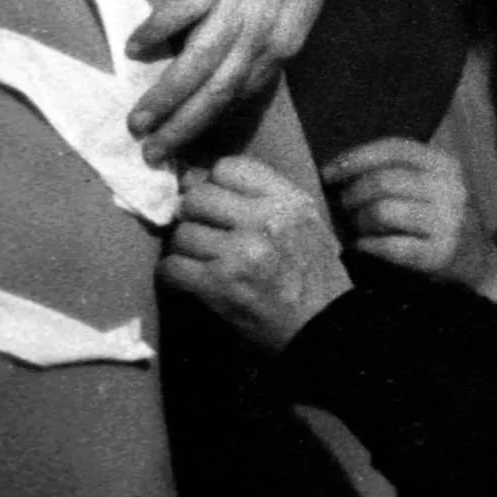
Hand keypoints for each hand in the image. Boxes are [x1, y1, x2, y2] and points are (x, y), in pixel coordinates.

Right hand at [127, 0, 346, 160]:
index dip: (212, 126)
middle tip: (153, 156)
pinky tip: (135, 47)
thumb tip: (233, 73)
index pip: (243, 98)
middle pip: (218, 93)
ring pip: (198, 65)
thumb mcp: (296, 10)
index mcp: (285, 45)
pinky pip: (181, 12)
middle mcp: (263, 32)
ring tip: (137, 122)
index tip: (187, 150)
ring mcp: (238, 4)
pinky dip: (156, 31)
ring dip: (165, 98)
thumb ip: (268, 43)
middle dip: (184, 130)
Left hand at [160, 156, 351, 351]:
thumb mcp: (306, 223)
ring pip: (181, 234)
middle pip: (197, 198)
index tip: (215, 204)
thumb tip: (199, 178)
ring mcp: (240, 252)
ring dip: (183, 250)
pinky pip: (172, 267)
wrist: (324, 329)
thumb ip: (264, 198)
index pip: (228, 167)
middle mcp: (265, 220)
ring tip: (199, 262)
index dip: (213, 184)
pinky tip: (188, 282)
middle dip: (193, 217)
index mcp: (288, 201)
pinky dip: (173, 276)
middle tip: (202, 235)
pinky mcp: (219, 285)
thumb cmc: (314, 276)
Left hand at [323, 138, 496, 302]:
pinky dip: (367, 245)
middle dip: (352, 195)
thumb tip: (337, 170)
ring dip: (359, 221)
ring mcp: (448, 223)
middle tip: (343, 208)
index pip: (394, 148)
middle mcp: (450, 189)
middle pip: (383, 181)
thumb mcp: (430, 186)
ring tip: (358, 228)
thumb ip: (396, 172)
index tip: (329, 172)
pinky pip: (389, 246)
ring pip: (382, 212)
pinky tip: (362, 247)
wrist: (477, 263)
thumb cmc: (439, 219)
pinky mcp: (440, 254)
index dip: (356, 158)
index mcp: (445, 165)